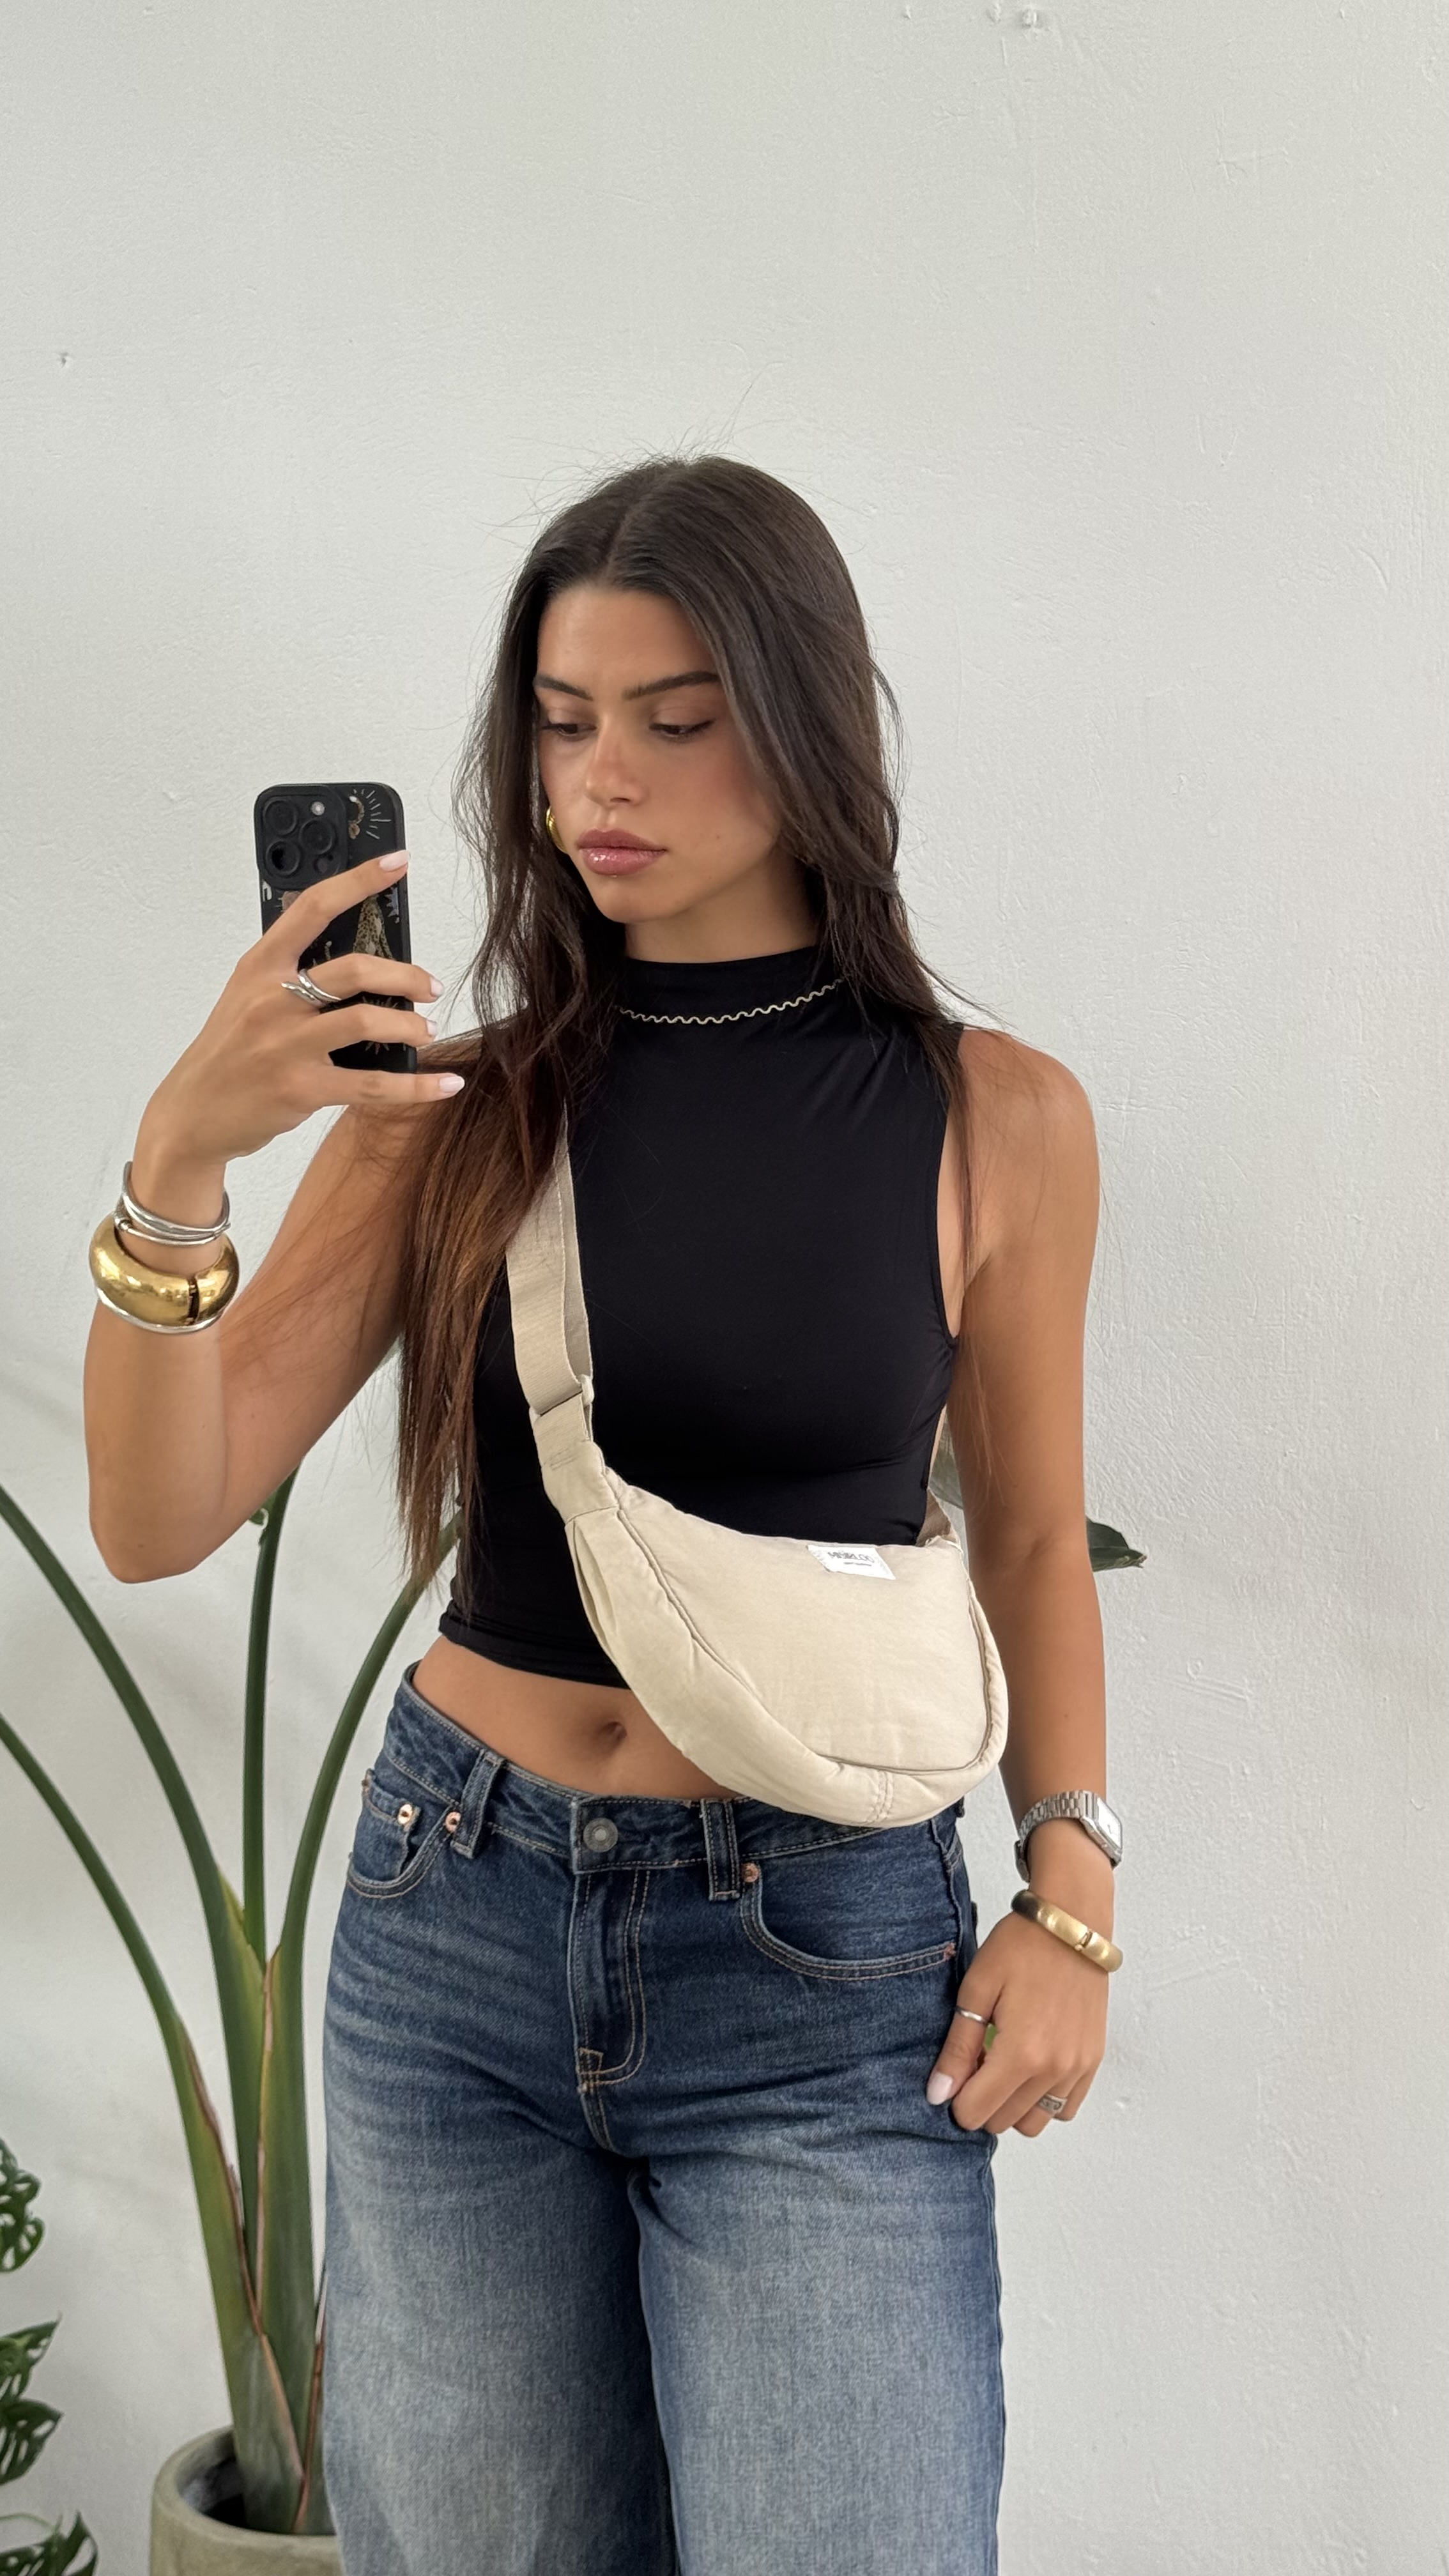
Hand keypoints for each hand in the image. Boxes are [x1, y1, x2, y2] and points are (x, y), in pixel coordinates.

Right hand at [138, 850, 462, 1175]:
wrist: (193, 1114)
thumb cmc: (229, 1052)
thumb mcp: (248, 997)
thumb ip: (290, 973)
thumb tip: (359, 961)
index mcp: (260, 966)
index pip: (312, 907)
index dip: (358, 880)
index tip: (396, 862)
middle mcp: (272, 1000)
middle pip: (354, 969)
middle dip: (405, 975)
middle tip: (429, 986)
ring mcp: (285, 1045)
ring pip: (366, 1022)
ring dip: (411, 1026)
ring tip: (426, 1031)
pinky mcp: (300, 1089)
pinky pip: (373, 1085)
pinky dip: (417, 1086)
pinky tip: (445, 1084)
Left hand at [926, 1909, 1109, 2137]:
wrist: (1071, 1923)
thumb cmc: (1020, 1948)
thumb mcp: (976, 1990)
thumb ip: (958, 2048)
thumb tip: (938, 2095)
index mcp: (1021, 2054)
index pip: (975, 2114)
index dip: (956, 2097)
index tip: (957, 2069)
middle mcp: (1054, 2070)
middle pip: (1003, 2122)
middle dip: (982, 2100)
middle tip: (978, 2060)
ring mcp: (1078, 2068)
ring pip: (1035, 2122)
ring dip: (1012, 2105)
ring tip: (1005, 2064)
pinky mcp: (1093, 2061)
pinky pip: (1065, 2108)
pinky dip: (1044, 2100)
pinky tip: (1032, 2066)